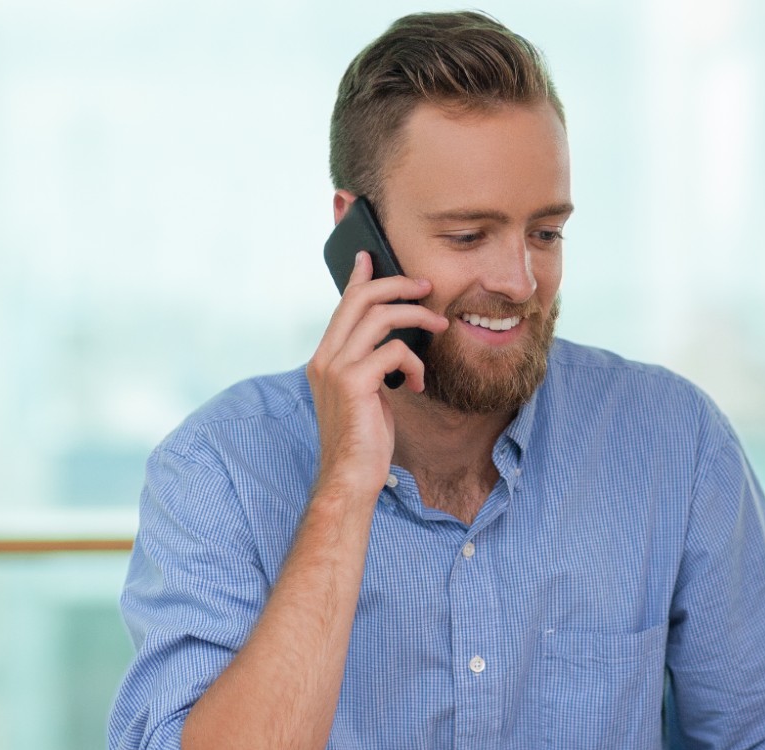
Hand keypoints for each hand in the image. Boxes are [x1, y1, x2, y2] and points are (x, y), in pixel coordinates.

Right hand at [305, 251, 448, 496]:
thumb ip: (370, 366)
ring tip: (440, 326)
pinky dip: (414, 363)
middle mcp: (325, 358)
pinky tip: (417, 383)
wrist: (350, 478)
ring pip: (380, 317)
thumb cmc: (363, 440)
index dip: (359, 278)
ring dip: (417, 317)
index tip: (370, 257)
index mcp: (325, 358)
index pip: (343, 305)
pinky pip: (394, 351)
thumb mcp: (366, 394)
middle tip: (427, 287)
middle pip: (361, 299)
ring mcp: (335, 369)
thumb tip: (393, 344)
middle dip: (398, 285)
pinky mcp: (354, 382)